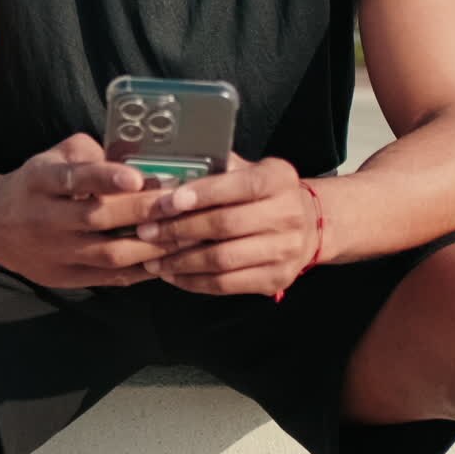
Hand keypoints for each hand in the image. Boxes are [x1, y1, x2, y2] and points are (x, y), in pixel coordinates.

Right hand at [0, 133, 197, 287]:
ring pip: (107, 254)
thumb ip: (90, 153)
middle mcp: (44, 218)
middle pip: (98, 218)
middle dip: (143, 211)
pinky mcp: (62, 278)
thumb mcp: (52, 156)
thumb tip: (136, 158)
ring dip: (149, 245)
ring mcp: (53, 252)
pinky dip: (138, 269)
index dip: (105, 177)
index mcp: (41, 181)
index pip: (74, 178)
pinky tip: (164, 259)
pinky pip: (106, 277)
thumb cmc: (36, 183)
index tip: (137, 176)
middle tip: (180, 203)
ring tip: (183, 233)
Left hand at [133, 154, 320, 297]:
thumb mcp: (249, 169)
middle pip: (225, 225)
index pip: (238, 186)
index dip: (201, 194)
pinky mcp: (275, 279)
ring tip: (152, 258)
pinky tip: (172, 274)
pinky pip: (227, 284)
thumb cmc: (263, 192)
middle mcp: (287, 214)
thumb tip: (167, 173)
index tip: (167, 202)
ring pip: (223, 259)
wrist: (309, 225)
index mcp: (278, 179)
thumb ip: (216, 169)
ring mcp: (284, 250)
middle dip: (179, 230)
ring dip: (181, 260)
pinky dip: (194, 281)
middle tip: (146, 231)